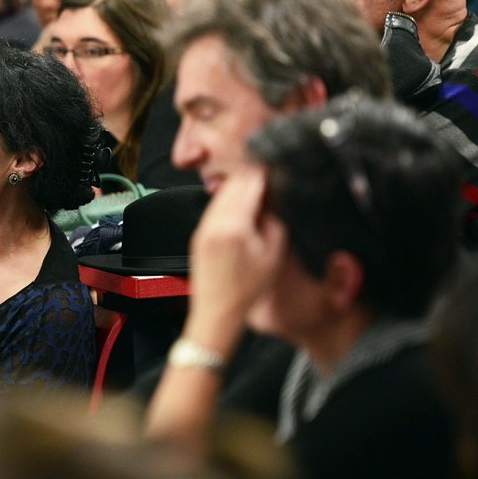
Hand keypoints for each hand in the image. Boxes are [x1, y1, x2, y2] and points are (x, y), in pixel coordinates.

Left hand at [185, 165, 286, 352]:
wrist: (216, 311)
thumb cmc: (248, 289)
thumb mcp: (273, 254)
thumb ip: (275, 220)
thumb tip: (274, 196)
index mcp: (234, 225)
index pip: (249, 183)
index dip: (266, 172)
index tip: (279, 167)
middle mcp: (213, 222)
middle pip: (234, 183)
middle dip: (253, 176)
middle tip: (272, 176)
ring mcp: (202, 226)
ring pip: (222, 192)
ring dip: (240, 187)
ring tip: (260, 191)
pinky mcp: (198, 233)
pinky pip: (214, 207)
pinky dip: (229, 201)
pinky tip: (244, 207)